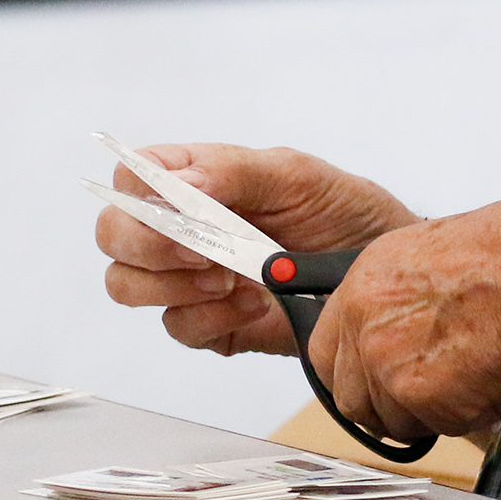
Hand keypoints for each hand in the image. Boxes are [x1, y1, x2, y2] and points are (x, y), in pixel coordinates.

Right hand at [93, 142, 416, 357]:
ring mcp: (190, 279)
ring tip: (231, 278)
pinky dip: (212, 318)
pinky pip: (178, 328)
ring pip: (126, 285)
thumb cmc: (344, 214)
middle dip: (146, 246)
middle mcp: (183, 228)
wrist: (386, 280)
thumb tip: (180, 186)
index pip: (132, 176)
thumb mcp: (298, 176)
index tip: (179, 210)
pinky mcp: (210, 325)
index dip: (137, 193)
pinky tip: (253, 304)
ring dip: (173, 285)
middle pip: (114, 235)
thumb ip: (233, 172)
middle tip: (200, 253)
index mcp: (195, 179)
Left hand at [304, 196, 500, 442]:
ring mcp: (386, 366)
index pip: (322, 356)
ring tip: (466, 372)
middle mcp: (362, 329)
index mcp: (358, 291)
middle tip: (425, 392)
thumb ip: (383, 303)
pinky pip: (434, 427)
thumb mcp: (416, 262)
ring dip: (428, 411)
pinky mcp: (418, 398)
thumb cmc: (492, 265)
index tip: (369, 383)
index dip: (349, 375)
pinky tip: (483, 380)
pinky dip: (460, 416)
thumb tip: (371, 333)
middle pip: (352, 401)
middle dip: (386, 406)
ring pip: (394, 420)